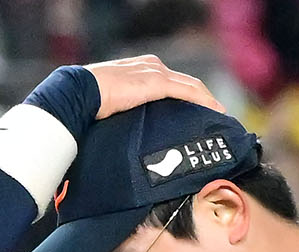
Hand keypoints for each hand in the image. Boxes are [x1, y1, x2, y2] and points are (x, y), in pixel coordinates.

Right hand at [85, 53, 224, 121]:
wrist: (80, 93)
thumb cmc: (88, 104)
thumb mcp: (113, 107)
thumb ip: (127, 114)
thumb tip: (130, 138)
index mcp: (141, 70)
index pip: (171, 83)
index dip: (187, 97)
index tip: (197, 113)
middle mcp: (152, 66)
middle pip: (186, 83)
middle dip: (202, 99)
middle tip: (214, 116)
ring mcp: (156, 73)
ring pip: (191, 86)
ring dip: (207, 101)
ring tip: (219, 116)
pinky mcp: (157, 83)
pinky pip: (188, 92)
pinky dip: (204, 102)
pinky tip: (214, 112)